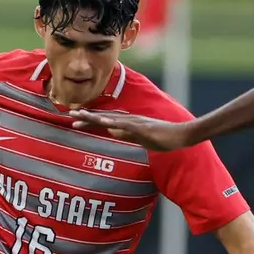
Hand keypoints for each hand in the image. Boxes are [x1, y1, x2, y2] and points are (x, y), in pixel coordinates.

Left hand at [70, 109, 194, 151]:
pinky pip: (126, 126)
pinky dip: (113, 124)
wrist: (183, 135)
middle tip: (70, 114)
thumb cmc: (164, 138)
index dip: (91, 120)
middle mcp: (130, 120)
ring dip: (95, 117)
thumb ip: (126, 134)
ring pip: (111, 119)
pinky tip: (103, 124)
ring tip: (80, 115)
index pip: (106, 121)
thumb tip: (111, 131)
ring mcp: (136, 123)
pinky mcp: (143, 128)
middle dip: (87, 116)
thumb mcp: (141, 138)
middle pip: (105, 117)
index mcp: (129, 123)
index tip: (76, 120)